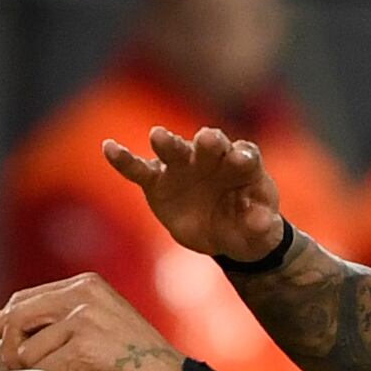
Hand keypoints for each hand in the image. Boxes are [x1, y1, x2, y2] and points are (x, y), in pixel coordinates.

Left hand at [0, 274, 188, 370]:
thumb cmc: (131, 359)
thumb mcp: (96, 324)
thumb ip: (55, 318)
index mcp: (85, 284)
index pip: (24, 299)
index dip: (0, 321)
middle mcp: (82, 294)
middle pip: (16, 317)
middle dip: (9, 348)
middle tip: (16, 369)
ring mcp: (82, 318)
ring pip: (27, 350)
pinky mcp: (82, 345)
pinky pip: (43, 370)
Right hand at [99, 124, 288, 265]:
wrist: (225, 234)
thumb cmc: (248, 224)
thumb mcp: (260, 231)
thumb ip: (261, 224)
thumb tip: (261, 222)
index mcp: (243, 165)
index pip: (245, 155)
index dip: (243, 157)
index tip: (240, 160)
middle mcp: (214, 157)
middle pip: (211, 144)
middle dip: (209, 142)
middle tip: (206, 139)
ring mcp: (185, 165)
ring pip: (176, 150)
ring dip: (168, 143)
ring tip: (157, 136)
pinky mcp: (159, 180)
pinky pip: (140, 169)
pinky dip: (125, 160)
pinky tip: (109, 148)